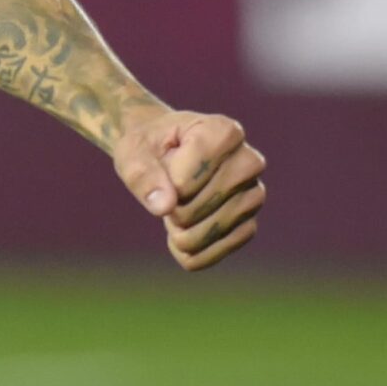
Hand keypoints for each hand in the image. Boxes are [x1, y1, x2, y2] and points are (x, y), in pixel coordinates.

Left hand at [112, 109, 266, 269]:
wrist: (163, 153)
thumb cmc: (148, 147)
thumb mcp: (132, 152)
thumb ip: (142, 176)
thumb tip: (164, 207)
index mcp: (224, 132)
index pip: (187, 179)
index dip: (164, 182)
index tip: (163, 164)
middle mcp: (249, 162)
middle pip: (201, 207)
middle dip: (172, 208)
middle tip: (165, 191)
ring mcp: (253, 194)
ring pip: (212, 232)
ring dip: (180, 232)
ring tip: (173, 209)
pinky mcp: (248, 223)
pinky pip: (219, 251)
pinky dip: (191, 252)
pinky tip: (177, 237)